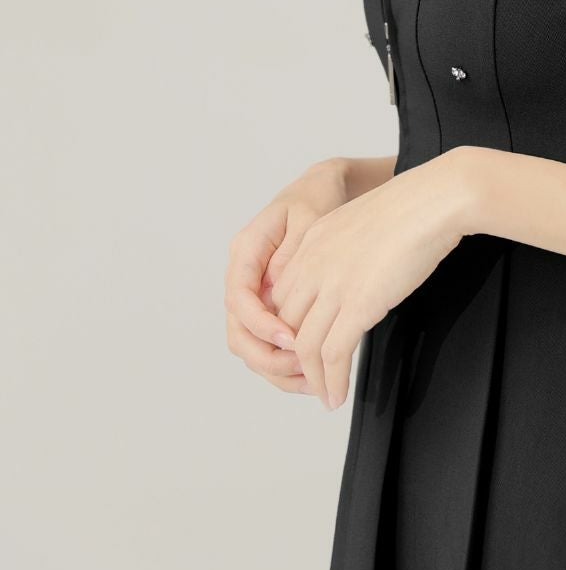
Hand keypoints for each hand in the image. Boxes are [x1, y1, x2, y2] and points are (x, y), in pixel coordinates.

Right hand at [224, 159, 352, 396]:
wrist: (323, 189)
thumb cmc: (316, 198)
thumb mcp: (309, 217)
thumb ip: (292, 254)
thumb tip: (280, 290)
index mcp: (246, 250)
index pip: (239, 297)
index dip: (260, 323)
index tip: (290, 339)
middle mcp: (243, 276)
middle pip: (238, 331)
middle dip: (267, 356)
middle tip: (303, 369)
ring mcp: (255, 293)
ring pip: (250, 345)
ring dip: (276, 368)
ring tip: (313, 380)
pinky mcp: (269, 306)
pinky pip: (268, 342)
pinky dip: (286, 363)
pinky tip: (312, 373)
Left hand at [270, 149, 474, 410]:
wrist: (433, 200)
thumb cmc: (413, 206)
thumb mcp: (362, 222)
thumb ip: (347, 248)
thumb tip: (356, 273)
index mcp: (312, 241)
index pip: (281, 296)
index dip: (289, 327)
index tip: (304, 345)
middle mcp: (313, 264)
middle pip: (286, 324)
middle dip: (294, 357)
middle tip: (311, 378)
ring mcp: (333, 285)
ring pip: (304, 347)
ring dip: (312, 379)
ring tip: (324, 396)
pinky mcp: (358, 305)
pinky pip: (332, 356)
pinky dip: (331, 382)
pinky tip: (338, 395)